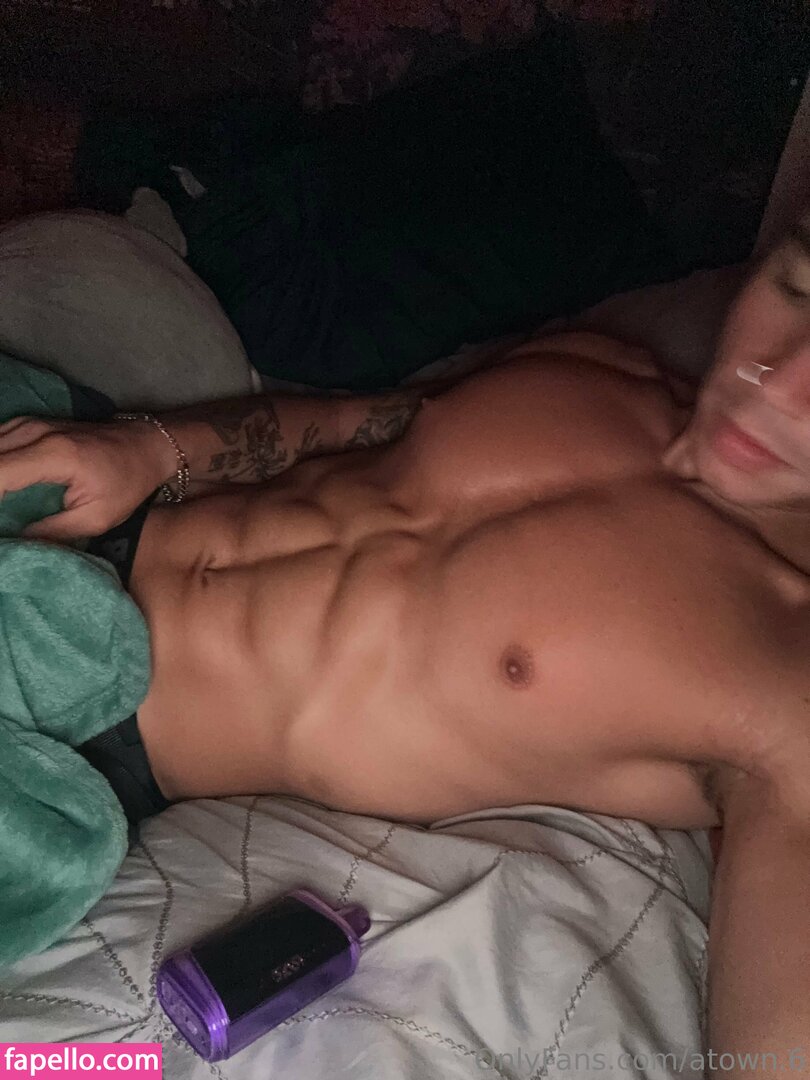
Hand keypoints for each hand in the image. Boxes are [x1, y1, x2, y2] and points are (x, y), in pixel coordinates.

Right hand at [0, 415, 170, 539]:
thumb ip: (53, 532)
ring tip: (2, 506)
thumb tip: (16, 542)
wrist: (147, 445)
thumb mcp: (97, 518)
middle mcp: (34, 432)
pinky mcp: (28, 424)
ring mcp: (29, 424)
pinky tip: (2, 488)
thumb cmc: (128, 482)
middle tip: (1, 518)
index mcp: (52, 455)